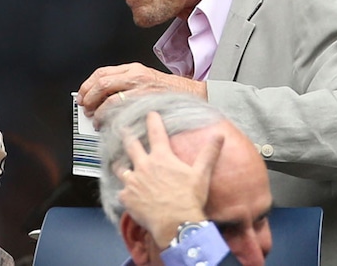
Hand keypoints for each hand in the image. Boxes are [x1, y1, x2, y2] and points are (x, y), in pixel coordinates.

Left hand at [76, 63, 206, 127]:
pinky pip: (122, 110)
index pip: (101, 72)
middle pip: (102, 83)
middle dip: (89, 97)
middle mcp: (136, 75)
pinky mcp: (146, 102)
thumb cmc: (169, 91)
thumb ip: (124, 83)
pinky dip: (110, 118)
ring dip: (97, 111)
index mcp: (133, 68)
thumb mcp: (145, 79)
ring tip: (95, 119)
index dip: (87, 85)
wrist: (193, 95)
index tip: (81, 95)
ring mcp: (141, 89)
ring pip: (109, 98)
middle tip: (85, 108)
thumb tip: (100, 96)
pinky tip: (108, 124)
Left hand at [116, 111, 222, 246]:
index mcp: (161, 157)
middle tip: (122, 129)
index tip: (150, 113)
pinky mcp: (126, 197)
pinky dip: (124, 192)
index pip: (156, 133)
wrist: (176, 223)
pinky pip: (121, 192)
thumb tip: (220, 136)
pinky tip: (125, 194)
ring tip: (117, 164)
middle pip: (131, 145)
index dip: (152, 120)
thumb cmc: (189, 199)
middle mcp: (144, 165)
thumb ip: (208, 154)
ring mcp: (132, 181)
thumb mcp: (201, 174)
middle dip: (126, 135)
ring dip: (119, 165)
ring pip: (120, 168)